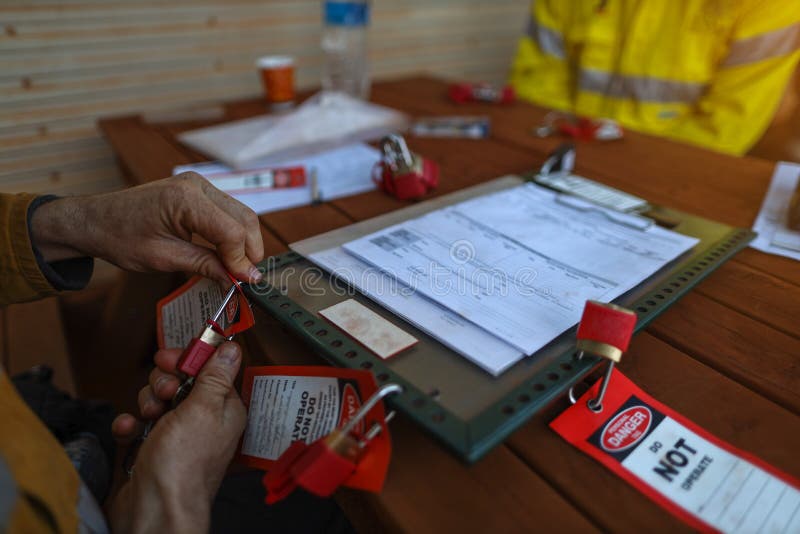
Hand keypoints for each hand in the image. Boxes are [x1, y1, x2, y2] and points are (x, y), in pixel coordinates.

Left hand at [30, 173, 263, 283]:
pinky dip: (232, 233)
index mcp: (185, 199)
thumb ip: (206, 265)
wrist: (95, 220)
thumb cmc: (120, 237)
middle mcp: (196, 185)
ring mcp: (199, 184)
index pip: (232, 231)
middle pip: (245, 218)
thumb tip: (240, 278)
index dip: (241, 260)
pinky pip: (228, 211)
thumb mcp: (163, 258)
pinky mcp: (198, 191)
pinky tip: (226, 253)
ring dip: (243, 242)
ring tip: (236, 268)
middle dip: (249, 250)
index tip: (244, 282)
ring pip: (241, 214)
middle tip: (245, 278)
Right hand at [110, 343, 246, 533]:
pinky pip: (138, 424)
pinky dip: (131, 424)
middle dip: (166, 383)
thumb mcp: (203, 409)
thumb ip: (215, 376)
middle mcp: (203, 422)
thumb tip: (232, 348)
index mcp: (224, 410)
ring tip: (150, 417)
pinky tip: (130, 430)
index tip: (172, 359)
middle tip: (165, 394)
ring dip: (148, 402)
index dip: (190, 360)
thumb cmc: (183, 464)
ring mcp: (176, 436)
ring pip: (158, 400)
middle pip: (181, 383)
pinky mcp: (151, 449)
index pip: (211, 371)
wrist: (154, 510)